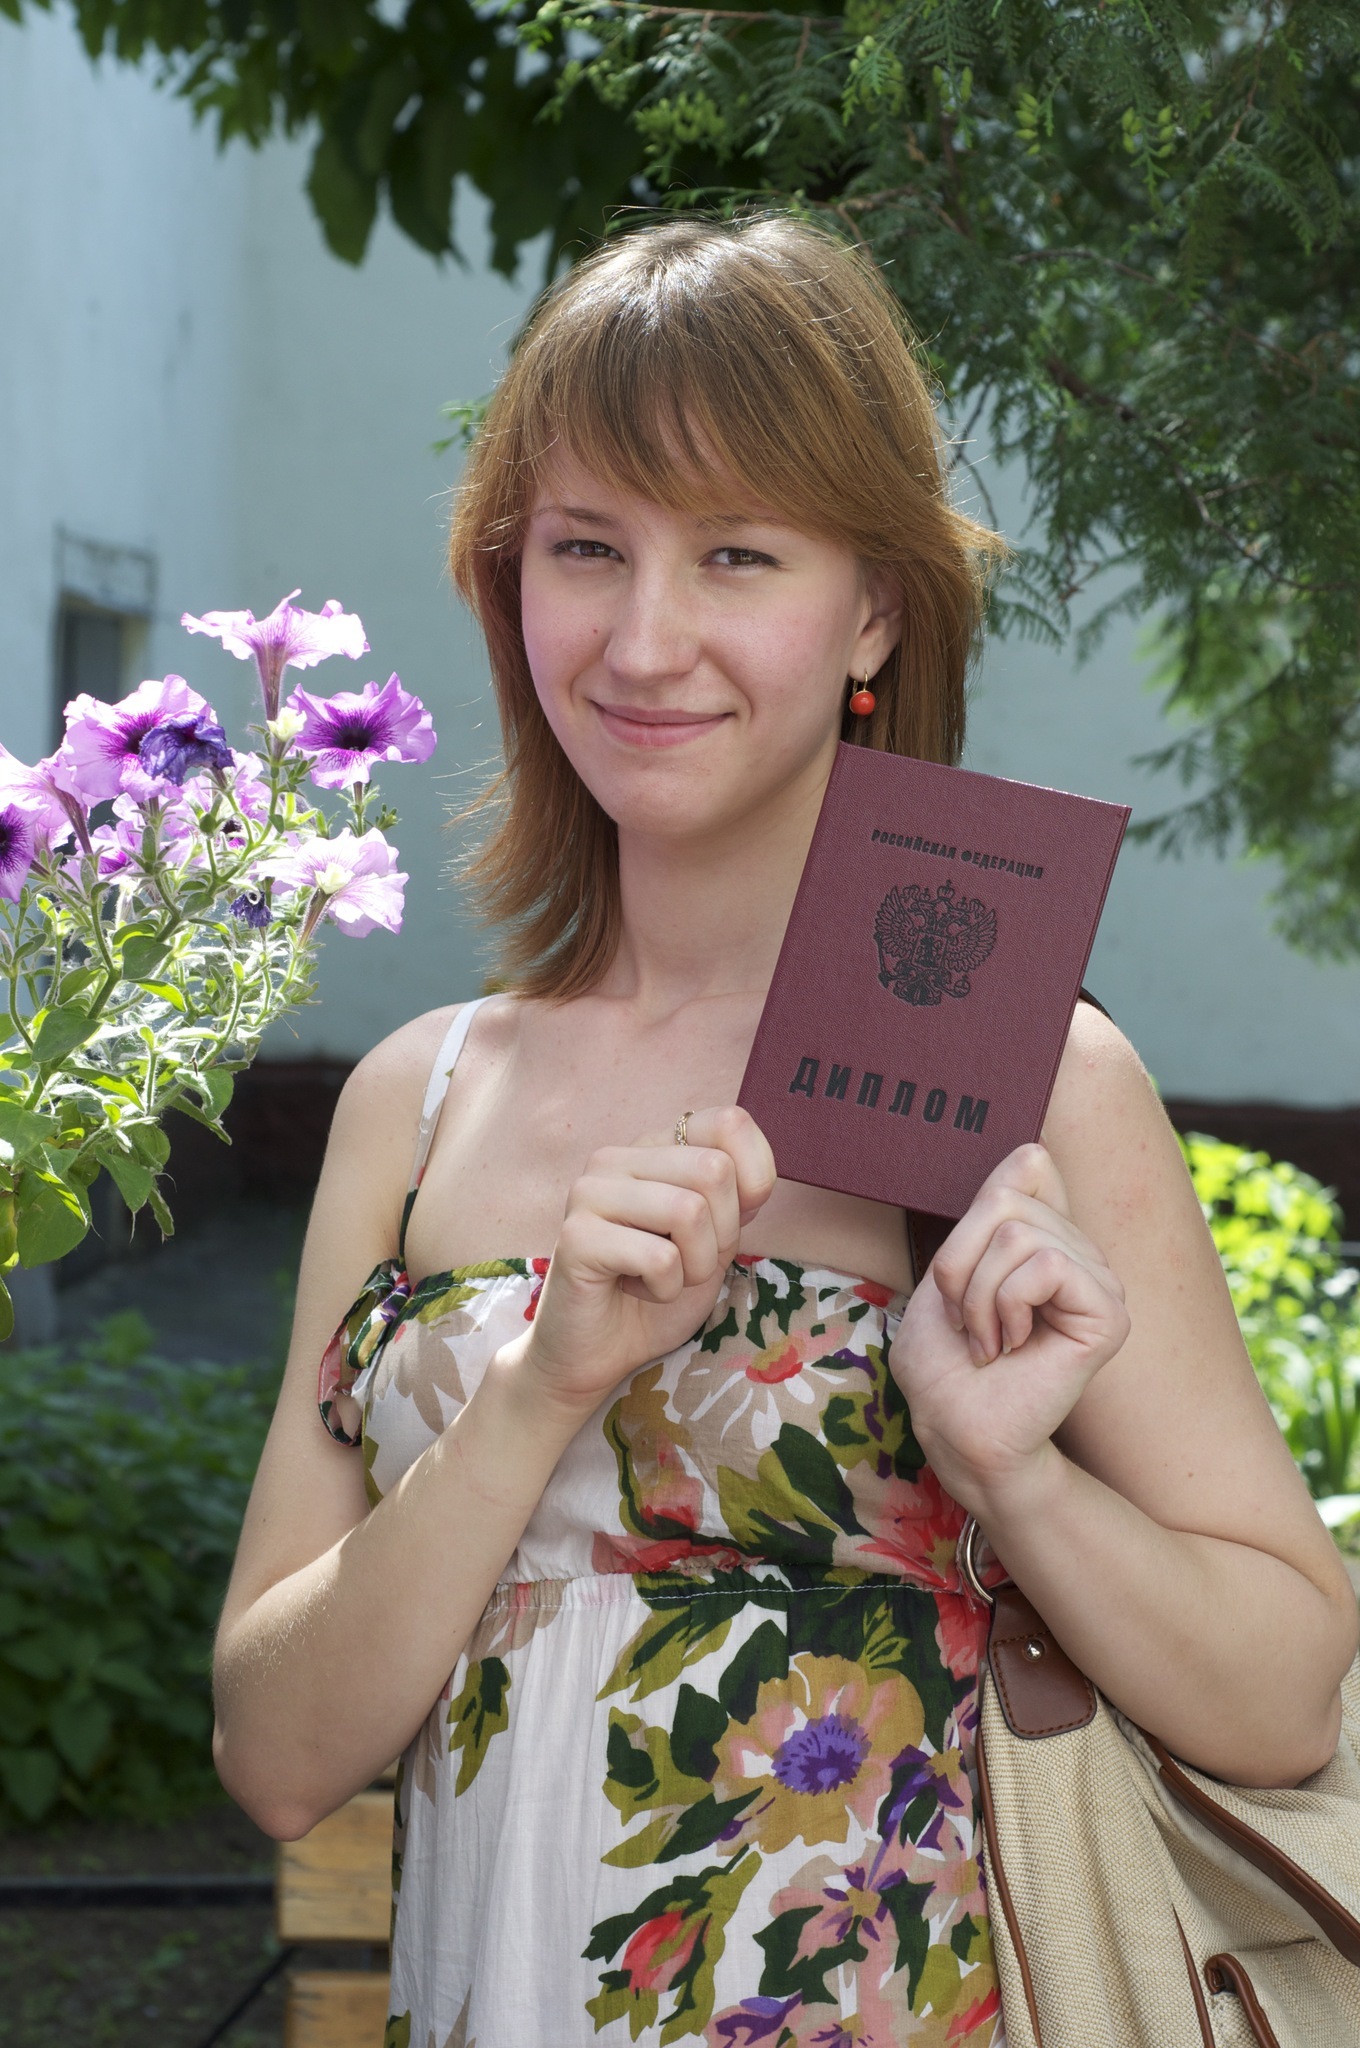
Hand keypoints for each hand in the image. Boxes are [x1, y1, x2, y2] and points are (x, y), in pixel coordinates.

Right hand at [499, 1105, 775, 1418]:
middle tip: (688, 1261)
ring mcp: (590, 1192)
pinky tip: (635, 1289)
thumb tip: (756, 1178)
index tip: (734, 1220)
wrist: (597, 1351)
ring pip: (690, 1211)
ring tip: (663, 1277)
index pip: (729, 1123)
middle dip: (722, 1234)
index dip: (756, 1177)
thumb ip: (735, 1197)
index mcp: (652, 1148)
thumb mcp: (714, 1237)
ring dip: (694, 1265)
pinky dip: (665, 1288)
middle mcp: (616, 1158)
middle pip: (715, 1171)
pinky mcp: (577, 1237)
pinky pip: (660, 1258)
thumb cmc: (658, 1290)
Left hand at [889, 1143, 1129, 1510]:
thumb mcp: (949, 1268)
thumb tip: (1035, 1150)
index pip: (1027, 1167)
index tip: (959, 1278)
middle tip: (967, 1322)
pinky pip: (1044, 1266)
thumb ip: (990, 1209)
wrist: (955, 1429)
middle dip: (960, 1264)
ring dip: (977, 1294)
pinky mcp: (1109, 1315)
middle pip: (1007, 1199)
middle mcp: (1080, 1255)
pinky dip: (1006, 1305)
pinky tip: (1012, 1347)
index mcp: (1047, 1240)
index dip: (977, 1213)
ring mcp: (1099, 1283)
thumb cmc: (944, 1362)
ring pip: (1019, 1233)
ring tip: (988, 1341)